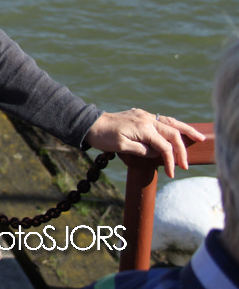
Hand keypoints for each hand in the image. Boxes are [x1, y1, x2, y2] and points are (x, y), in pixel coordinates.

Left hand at [84, 108, 206, 178]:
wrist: (89, 123)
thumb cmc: (103, 137)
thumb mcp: (122, 147)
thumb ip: (142, 150)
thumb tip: (158, 153)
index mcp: (144, 128)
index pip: (165, 146)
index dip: (171, 161)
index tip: (171, 173)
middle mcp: (147, 119)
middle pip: (173, 133)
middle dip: (182, 149)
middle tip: (187, 164)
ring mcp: (144, 116)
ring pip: (170, 122)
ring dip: (185, 130)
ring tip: (199, 137)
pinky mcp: (140, 115)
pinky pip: (162, 119)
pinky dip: (173, 125)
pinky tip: (178, 130)